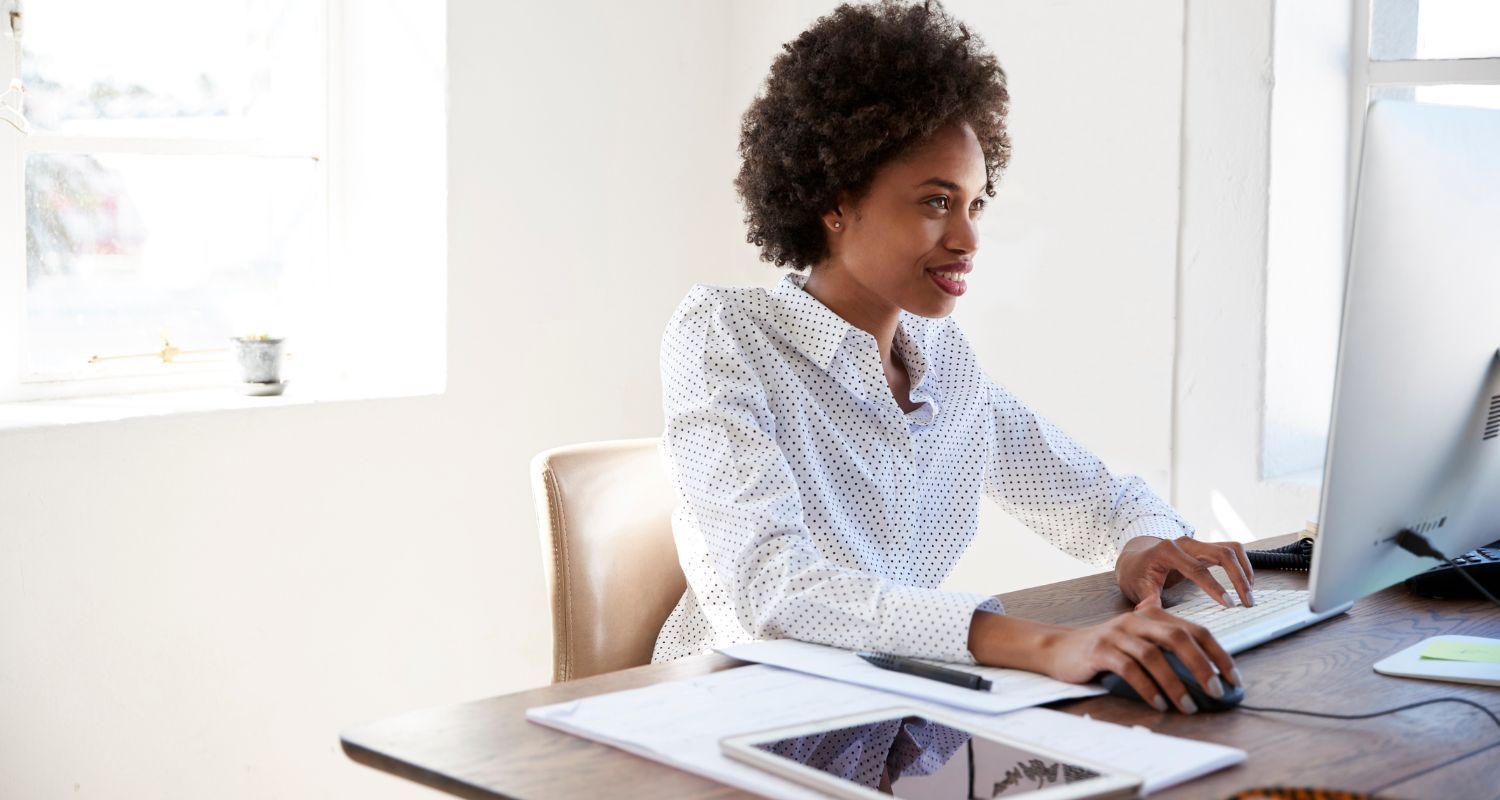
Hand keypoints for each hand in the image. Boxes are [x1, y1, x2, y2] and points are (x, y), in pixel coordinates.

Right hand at [1037, 605, 1239, 712]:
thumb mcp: (1139, 642)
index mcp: (1153, 616)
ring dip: (1175, 683)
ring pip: (1153, 655)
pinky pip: (1128, 669)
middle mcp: (1137, 620)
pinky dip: (1147, 688)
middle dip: (1202, 666)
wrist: (1059, 648)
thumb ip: (1167, 649)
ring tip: (1187, 706)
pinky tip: (1158, 704)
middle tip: (1216, 691)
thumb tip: (1208, 675)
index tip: (1233, 679)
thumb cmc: (1106, 650)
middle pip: (1177, 638)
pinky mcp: (1099, 650)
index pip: (1195, 630)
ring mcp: (1117, 634)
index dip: (1218, 653)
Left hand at [1115, 535, 1254, 608]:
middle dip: (1239, 577)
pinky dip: (1242, 565)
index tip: (1229, 604)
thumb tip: (1148, 611)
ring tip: (1250, 594)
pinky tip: (1246, 583)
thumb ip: (1146, 599)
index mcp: (1167, 551)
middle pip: (1222, 553)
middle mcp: (1185, 543)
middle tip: (1248, 602)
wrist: (1135, 558)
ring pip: (1231, 549)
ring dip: (1245, 570)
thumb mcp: (1137, 587)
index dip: (1214, 587)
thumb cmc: (1136, 573)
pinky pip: (1231, 551)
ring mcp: (1197, 543)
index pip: (1197, 569)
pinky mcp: (1205, 548)